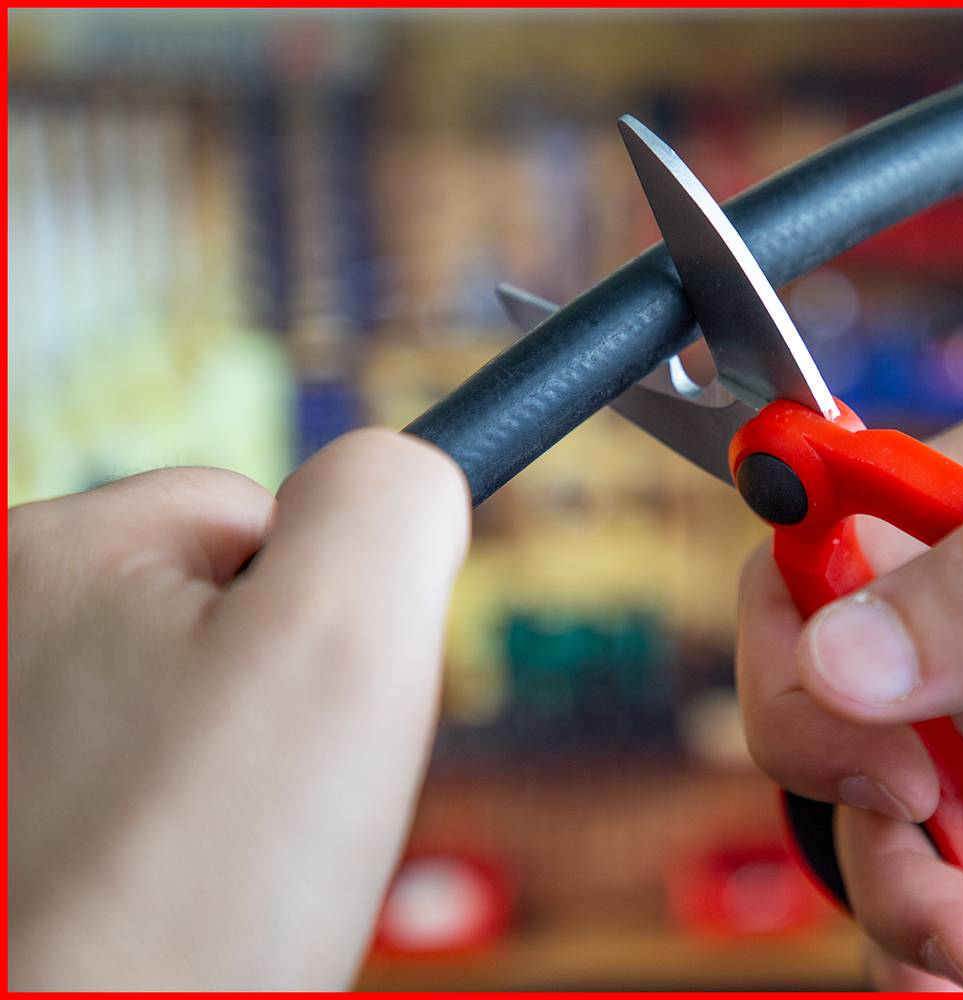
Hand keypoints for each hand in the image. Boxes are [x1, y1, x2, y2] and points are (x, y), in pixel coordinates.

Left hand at [8, 429, 470, 988]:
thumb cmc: (192, 893)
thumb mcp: (344, 645)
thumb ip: (390, 502)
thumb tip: (407, 466)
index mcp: (49, 555)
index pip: (250, 511)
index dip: (321, 618)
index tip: (301, 724)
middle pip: (201, 616)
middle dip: (265, 707)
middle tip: (253, 817)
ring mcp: (3, 732)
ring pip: (169, 715)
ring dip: (220, 785)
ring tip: (203, 875)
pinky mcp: (14, 825)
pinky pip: (124, 794)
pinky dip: (164, 847)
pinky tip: (164, 905)